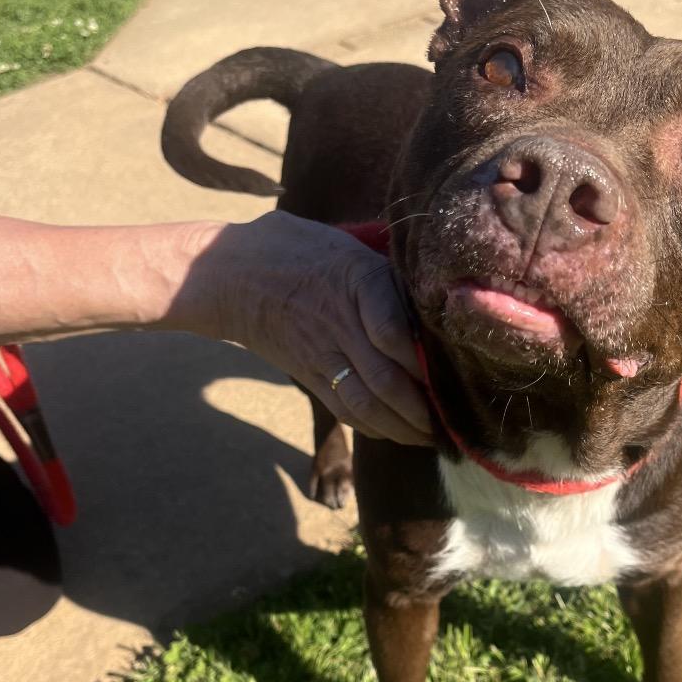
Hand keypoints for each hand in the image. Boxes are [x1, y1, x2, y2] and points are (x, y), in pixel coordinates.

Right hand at [183, 212, 431, 445]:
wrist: (230, 273)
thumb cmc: (302, 250)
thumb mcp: (350, 246)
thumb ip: (389, 276)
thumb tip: (437, 299)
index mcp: (356, 280)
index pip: (393, 330)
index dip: (422, 360)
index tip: (450, 374)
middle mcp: (339, 321)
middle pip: (383, 378)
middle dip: (421, 408)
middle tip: (451, 421)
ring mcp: (320, 353)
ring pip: (364, 403)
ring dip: (401, 427)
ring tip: (429, 435)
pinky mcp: (307, 374)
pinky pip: (344, 408)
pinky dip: (374, 426)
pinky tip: (397, 432)